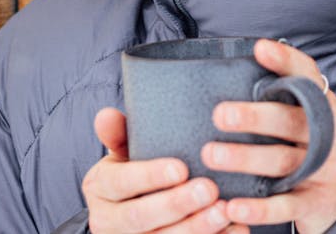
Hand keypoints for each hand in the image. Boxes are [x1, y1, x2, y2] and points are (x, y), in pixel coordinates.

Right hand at [82, 107, 237, 232]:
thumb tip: (106, 114)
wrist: (129, 210)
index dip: (149, 177)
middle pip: (140, 217)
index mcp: (99, 188)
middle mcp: (107, 221)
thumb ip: (118, 134)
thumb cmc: (133, 172)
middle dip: (176, 204)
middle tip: (209, 189)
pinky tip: (235, 230)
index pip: (120, 183)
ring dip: (196, 228)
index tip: (181, 168)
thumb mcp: (123, 152)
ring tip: (224, 212)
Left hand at [201, 39, 335, 233]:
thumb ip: (284, 100)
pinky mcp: (316, 204)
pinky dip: (259, 208)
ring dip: (245, 158)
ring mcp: (325, 171)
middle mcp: (327, 136)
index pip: (308, 77)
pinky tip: (233, 206)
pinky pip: (286, 207)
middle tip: (219, 114)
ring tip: (212, 155)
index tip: (260, 48)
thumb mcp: (310, 121)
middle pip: (290, 121)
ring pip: (282, 162)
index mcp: (323, 108)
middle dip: (254, 117)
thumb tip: (235, 71)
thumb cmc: (317, 151)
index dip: (286, 62)